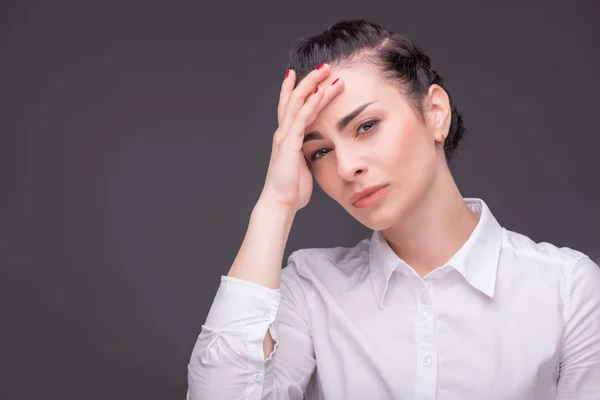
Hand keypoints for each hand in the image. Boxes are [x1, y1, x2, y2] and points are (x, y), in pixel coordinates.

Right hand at [258, 64, 343, 211]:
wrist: (280, 203)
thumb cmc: (291, 190)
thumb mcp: (302, 168)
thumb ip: (306, 156)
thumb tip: (314, 154)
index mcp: (286, 138)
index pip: (289, 108)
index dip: (293, 90)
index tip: (300, 74)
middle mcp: (283, 133)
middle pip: (293, 98)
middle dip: (308, 80)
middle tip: (323, 66)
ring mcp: (285, 136)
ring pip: (298, 102)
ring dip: (313, 84)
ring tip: (326, 70)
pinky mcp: (290, 143)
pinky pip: (303, 118)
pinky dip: (312, 102)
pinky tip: (322, 91)